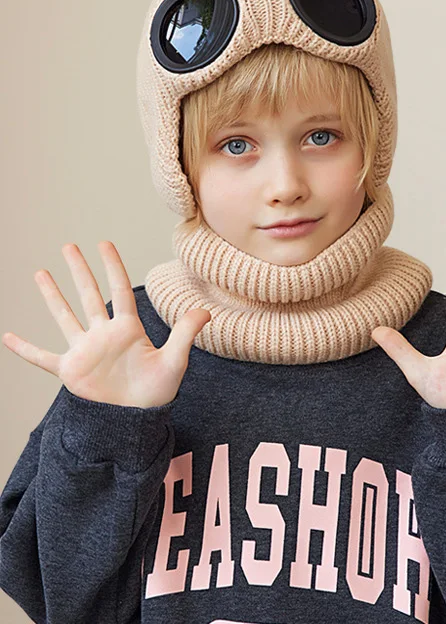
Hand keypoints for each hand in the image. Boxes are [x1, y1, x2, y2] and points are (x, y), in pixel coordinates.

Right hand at [2, 241, 210, 407]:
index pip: (119, 290)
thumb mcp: (175, 360)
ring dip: (52, 295)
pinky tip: (8, 338)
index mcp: (128, 329)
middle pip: (89, 295)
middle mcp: (104, 334)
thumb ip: (185, 334)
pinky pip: (43, 357)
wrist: (136, 421)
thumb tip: (205, 311)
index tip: (104, 244)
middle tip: (69, 246)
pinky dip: (25, 349)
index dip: (112, 266)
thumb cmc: (157, 391)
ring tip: (40, 273)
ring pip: (65, 316)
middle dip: (79, 270)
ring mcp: (85, 351)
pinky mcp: (70, 371)